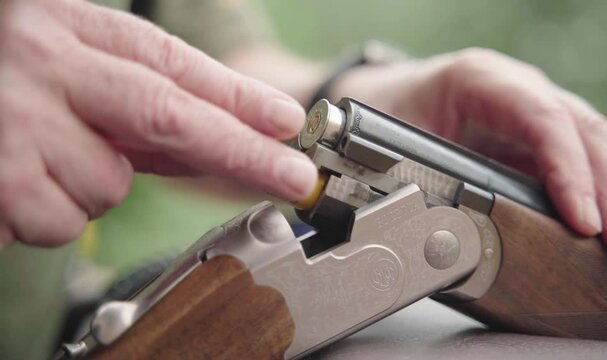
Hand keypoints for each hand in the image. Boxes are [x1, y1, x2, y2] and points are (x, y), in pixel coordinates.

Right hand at [0, 0, 316, 247]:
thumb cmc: (3, 80)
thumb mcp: (65, 70)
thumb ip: (129, 101)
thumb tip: (209, 140)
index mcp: (72, 30)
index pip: (173, 64)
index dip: (237, 96)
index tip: (287, 123)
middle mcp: (47, 65)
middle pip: (167, 112)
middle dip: (241, 151)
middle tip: (294, 178)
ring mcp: (17, 122)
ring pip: (107, 185)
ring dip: (88, 185)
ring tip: (36, 156)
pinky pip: (61, 220)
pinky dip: (47, 212)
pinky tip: (12, 181)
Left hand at [332, 47, 606, 262]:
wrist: (385, 97)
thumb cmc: (391, 111)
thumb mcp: (386, 138)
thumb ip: (408, 173)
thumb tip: (435, 233)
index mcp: (479, 79)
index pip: (542, 117)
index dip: (569, 169)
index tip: (583, 220)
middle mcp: (519, 89)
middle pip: (585, 131)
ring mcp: (536, 112)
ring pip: (600, 143)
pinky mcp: (541, 140)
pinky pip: (590, 159)